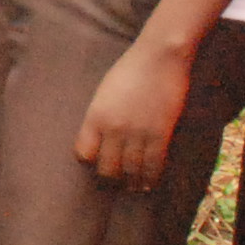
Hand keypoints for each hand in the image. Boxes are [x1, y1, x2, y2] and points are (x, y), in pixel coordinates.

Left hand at [74, 40, 193, 189]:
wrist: (160, 57)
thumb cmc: (130, 69)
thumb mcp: (104, 92)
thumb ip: (100, 115)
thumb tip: (101, 138)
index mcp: (95, 116)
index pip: (83, 153)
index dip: (89, 162)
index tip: (96, 163)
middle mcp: (114, 129)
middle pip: (107, 168)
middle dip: (111, 178)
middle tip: (116, 182)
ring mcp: (138, 133)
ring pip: (131, 170)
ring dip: (132, 183)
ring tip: (133, 187)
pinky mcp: (160, 134)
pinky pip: (154, 164)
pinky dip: (151, 178)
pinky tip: (150, 183)